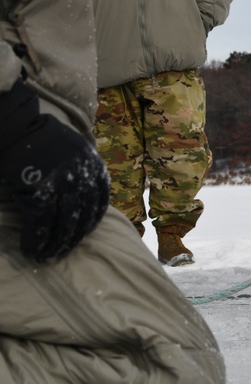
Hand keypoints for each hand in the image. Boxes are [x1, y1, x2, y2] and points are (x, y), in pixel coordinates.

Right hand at [0, 80, 109, 261]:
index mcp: (92, 165)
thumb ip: (80, 170)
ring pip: (65, 224)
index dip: (92, 220)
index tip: (84, 232)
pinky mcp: (40, 193)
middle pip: (84, 215)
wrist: (16, 126)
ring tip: (47, 256)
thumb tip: (81, 196)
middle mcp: (82, 176)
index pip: (100, 199)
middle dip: (74, 236)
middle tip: (62, 251)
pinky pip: (42, 224)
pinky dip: (37, 240)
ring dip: (56, 244)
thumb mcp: (72, 149)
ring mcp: (62, 186)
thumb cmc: (40, 138)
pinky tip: (32, 249)